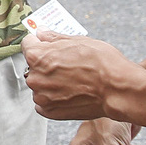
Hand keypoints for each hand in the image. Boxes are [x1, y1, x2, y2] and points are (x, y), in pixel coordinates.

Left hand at [22, 31, 144, 122]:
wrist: (117, 90)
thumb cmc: (101, 63)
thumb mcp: (78, 41)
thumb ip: (53, 37)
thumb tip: (41, 32)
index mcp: (37, 56)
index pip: (28, 44)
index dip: (40, 43)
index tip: (48, 45)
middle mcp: (34, 77)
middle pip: (33, 66)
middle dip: (46, 64)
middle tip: (68, 65)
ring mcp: (41, 96)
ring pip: (40, 85)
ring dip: (50, 82)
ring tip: (73, 80)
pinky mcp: (50, 112)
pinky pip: (44, 102)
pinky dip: (54, 98)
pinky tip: (70, 92)